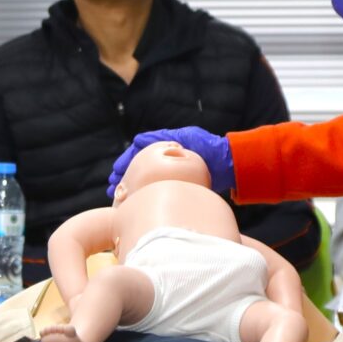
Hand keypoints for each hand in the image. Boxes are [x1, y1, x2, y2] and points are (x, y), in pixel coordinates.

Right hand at [108, 128, 234, 199]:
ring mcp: (172, 173)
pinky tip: (136, 204)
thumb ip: (163, 138)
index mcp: (166, 147)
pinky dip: (145, 195)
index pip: (139, 154)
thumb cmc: (209, 147)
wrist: (230, 164)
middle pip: (139, 168)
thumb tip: (137, 140)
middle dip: (124, 177)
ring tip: (119, 197)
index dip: (126, 162)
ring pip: (146, 181)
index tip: (116, 170)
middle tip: (112, 187)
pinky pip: (157, 190)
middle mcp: (166, 161)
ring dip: (132, 188)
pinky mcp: (178, 184)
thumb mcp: (185, 138)